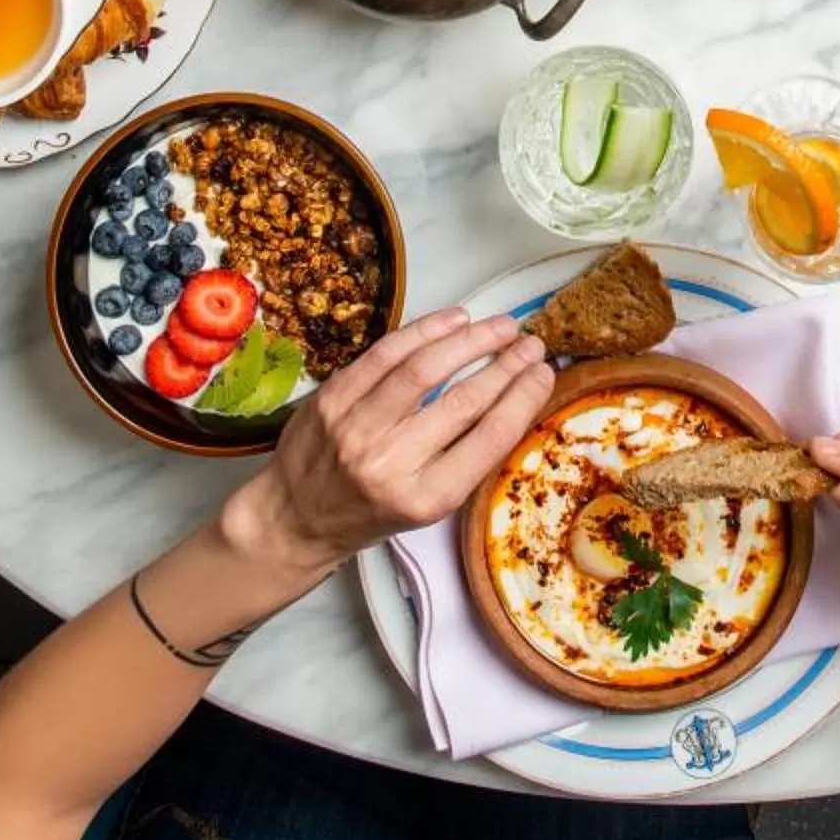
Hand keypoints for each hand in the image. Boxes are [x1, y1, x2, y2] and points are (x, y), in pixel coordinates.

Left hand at [222, 309, 553, 578]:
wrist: (294, 519)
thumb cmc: (368, 513)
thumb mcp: (426, 506)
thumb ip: (465, 456)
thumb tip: (513, 395)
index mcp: (425, 498)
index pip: (489, 439)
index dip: (523, 398)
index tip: (544, 373)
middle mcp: (391, 463)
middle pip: (463, 400)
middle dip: (506, 365)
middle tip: (531, 343)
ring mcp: (357, 428)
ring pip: (424, 369)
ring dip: (471, 340)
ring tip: (501, 326)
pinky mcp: (332, 400)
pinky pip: (385, 354)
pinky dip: (424, 331)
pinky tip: (454, 320)